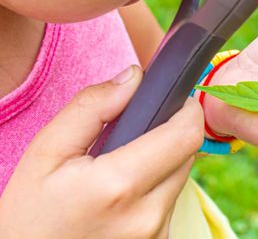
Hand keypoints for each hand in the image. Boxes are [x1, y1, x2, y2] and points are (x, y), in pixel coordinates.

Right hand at [0, 66, 203, 238]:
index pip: (186, 135)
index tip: (173, 98)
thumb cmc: (28, 215)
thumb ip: (92, 108)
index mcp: (119, 185)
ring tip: (119, 170)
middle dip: (169, 134)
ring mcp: (155, 235)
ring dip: (161, 164)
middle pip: (187, 155)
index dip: (186, 109)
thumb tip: (134, 77)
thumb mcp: (45, 153)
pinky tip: (121, 197)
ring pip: (180, 179)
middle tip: (133, 133)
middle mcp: (147, 215)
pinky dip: (154, 191)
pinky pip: (169, 204)